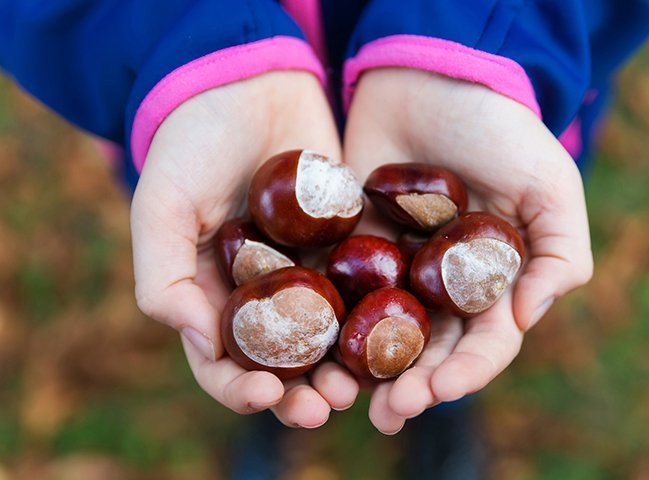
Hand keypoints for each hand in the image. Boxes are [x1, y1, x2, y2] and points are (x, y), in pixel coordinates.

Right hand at [130, 71, 358, 426]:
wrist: (250, 81)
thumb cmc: (192, 141)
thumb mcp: (162, 204)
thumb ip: (163, 275)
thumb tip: (201, 343)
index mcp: (212, 293)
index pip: (222, 361)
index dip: (240, 387)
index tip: (266, 395)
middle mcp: (263, 292)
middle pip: (283, 363)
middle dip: (301, 393)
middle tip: (327, 407)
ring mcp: (309, 271)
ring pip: (330, 338)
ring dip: (344, 369)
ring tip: (361, 386)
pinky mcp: (348, 245)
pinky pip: (365, 291)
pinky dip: (377, 320)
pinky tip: (394, 336)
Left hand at [344, 68, 592, 432]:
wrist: (429, 79)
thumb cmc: (498, 129)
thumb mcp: (549, 185)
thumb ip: (559, 254)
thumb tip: (527, 320)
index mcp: (491, 282)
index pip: (484, 342)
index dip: (467, 371)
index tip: (440, 390)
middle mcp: (442, 287)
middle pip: (429, 351)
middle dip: (413, 385)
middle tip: (390, 410)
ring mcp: (394, 271)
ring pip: (380, 336)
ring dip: (365, 373)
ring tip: (343, 399)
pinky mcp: (350, 250)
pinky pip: (337, 296)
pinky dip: (325, 327)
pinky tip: (311, 353)